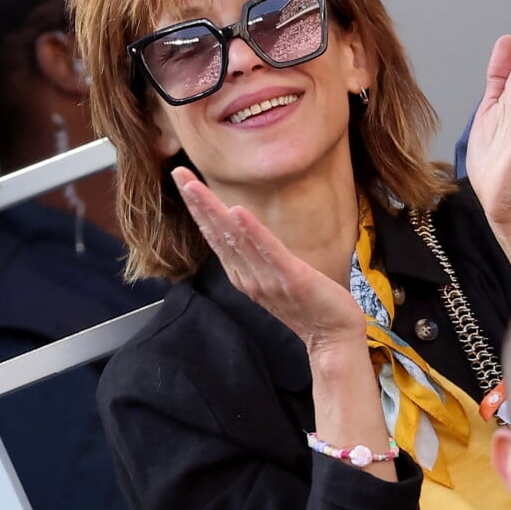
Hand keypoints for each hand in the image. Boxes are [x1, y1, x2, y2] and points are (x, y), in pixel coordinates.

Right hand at [171, 167, 366, 352]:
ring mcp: (267, 278)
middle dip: (196, 201)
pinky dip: (252, 232)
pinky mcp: (291, 278)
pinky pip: (269, 252)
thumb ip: (256, 255)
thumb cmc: (307, 304)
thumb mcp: (273, 277)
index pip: (214, 235)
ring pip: (234, 238)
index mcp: (242, 274)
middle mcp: (248, 276)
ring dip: (213, 210)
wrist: (332, 337)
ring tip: (195, 186)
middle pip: (217, 232)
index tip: (182, 177)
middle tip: (178, 172)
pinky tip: (237, 211)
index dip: (197, 206)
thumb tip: (243, 227)